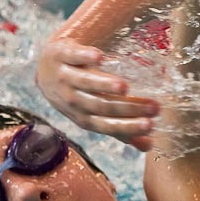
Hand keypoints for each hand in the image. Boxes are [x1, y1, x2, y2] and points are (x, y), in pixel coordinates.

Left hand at [36, 38, 158, 151]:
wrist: (45, 68)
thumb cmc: (77, 94)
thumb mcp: (95, 113)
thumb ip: (120, 129)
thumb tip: (150, 146)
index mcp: (82, 117)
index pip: (106, 125)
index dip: (127, 126)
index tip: (151, 124)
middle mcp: (71, 100)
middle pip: (100, 105)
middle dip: (127, 107)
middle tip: (154, 106)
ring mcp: (64, 77)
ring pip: (84, 83)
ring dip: (104, 85)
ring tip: (125, 87)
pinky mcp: (60, 55)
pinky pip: (72, 56)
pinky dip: (84, 57)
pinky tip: (99, 56)